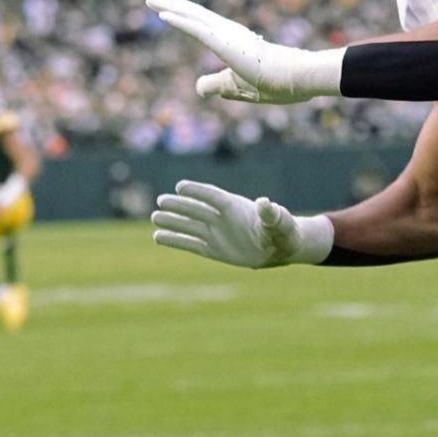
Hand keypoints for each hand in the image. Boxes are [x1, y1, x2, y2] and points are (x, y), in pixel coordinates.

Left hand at [145, 0, 342, 104]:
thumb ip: (217, 85)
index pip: (201, 26)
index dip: (183, 17)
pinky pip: (198, 29)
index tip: (164, 10)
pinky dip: (179, 21)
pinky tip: (161, 15)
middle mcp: (228, 32)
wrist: (297, 78)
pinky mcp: (226, 42)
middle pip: (193, 15)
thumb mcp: (237, 88)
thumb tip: (197, 88)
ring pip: (192, 16)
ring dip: (170, 6)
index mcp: (231, 42)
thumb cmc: (274, 82)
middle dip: (171, 4)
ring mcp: (227, 35)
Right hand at [150, 180, 332, 268]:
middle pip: (195, 209)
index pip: (212, 196)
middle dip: (179, 205)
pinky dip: (175, 240)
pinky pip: (190, 244)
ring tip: (155, 217)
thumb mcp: (280, 223)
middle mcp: (221, 218)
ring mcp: (215, 233)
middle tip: (160, 201)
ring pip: (189, 226)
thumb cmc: (282, 231)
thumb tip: (265, 203)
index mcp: (235, 207)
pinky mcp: (213, 249)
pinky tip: (158, 237)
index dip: (198, 191)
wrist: (280, 248)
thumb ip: (270, 214)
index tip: (180, 186)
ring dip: (173, 222)